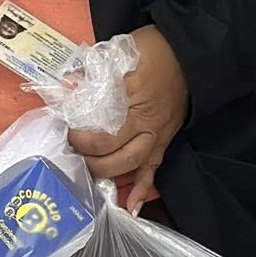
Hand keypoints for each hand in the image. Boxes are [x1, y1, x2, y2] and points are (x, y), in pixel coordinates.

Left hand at [67, 26, 189, 211]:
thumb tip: (67, 86)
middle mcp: (149, 128)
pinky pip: (154, 169)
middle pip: (118, 158)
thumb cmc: (154, 49)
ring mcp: (159, 136)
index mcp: (137, 108)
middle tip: (72, 159)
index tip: (66, 134)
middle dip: (92, 163)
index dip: (82, 141)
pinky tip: (131, 206)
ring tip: (90, 181)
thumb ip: (92, 72)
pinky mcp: (165, 140)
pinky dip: (142, 188)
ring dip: (111, 177)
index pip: (105, 136)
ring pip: (134, 167)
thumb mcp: (120, 54)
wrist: (189, 51)